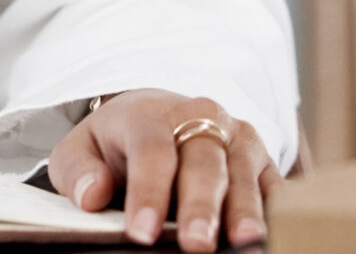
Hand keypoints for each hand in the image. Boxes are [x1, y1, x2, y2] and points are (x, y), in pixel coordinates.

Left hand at [46, 90, 278, 249]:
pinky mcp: (265, 160)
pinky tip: (273, 235)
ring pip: (244, 173)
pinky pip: (275, 185)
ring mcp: (237, 136)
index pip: (150, 152)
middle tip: (195, 245)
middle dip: (200, 207)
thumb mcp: (80, 150)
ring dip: (246, 210)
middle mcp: (199, 117)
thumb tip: (92, 195)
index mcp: (148, 114)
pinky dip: (277, 210)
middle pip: (203, 163)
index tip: (141, 232)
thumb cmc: (117, 144)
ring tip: (245, 242)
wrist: (157, 116)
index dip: (147, 193)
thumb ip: (78, 171)